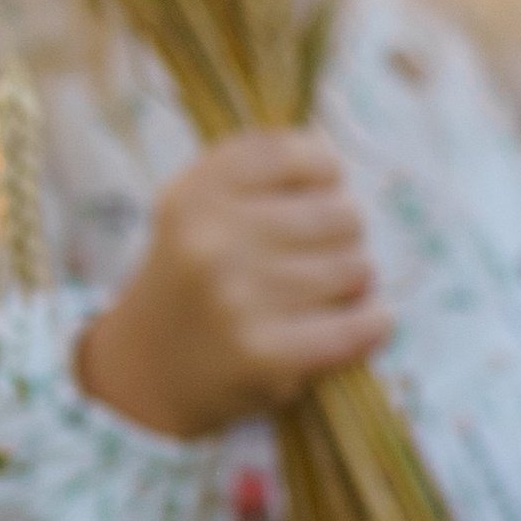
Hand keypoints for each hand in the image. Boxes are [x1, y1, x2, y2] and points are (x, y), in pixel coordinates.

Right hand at [75, 131, 386, 439]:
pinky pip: (359, 325)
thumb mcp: (202, 207)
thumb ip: (264, 173)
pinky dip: (373, 324)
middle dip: (343, 235)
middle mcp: (211, 239)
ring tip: (323, 293)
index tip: (316, 195)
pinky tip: (363, 323)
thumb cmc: (195, 278)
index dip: (324, 173)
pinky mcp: (264, 355)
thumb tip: (338, 165)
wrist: (148, 369)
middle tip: (317, 256)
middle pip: (341, 212)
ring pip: (356, 268)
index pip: (297, 152)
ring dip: (354, 282)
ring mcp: (236, 298)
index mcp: (196, 192)